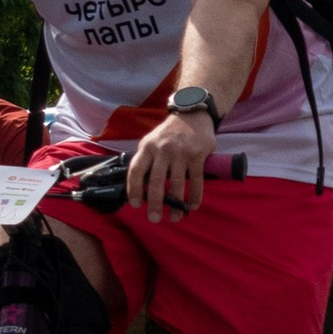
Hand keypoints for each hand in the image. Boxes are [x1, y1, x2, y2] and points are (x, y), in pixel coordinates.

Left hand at [125, 106, 213, 222]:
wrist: (192, 115)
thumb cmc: (169, 133)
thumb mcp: (151, 141)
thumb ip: (146, 159)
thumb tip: (138, 186)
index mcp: (147, 147)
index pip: (136, 170)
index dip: (134, 189)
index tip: (136, 205)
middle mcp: (163, 149)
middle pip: (156, 181)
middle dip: (155, 203)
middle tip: (154, 218)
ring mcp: (181, 152)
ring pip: (177, 183)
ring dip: (176, 204)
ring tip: (175, 217)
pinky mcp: (198, 154)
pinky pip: (196, 179)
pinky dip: (195, 195)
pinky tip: (192, 205)